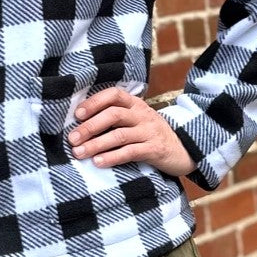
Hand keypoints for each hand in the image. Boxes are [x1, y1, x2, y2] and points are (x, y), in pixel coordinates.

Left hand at [67, 87, 196, 176]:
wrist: (184, 149)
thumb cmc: (150, 133)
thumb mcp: (136, 119)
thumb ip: (115, 117)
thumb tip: (80, 123)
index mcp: (135, 104)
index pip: (114, 94)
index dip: (94, 102)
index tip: (77, 114)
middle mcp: (142, 114)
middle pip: (113, 115)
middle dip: (90, 127)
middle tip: (72, 139)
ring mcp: (149, 132)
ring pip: (119, 135)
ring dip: (96, 144)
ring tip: (79, 153)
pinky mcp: (155, 149)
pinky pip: (130, 152)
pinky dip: (112, 157)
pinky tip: (98, 162)